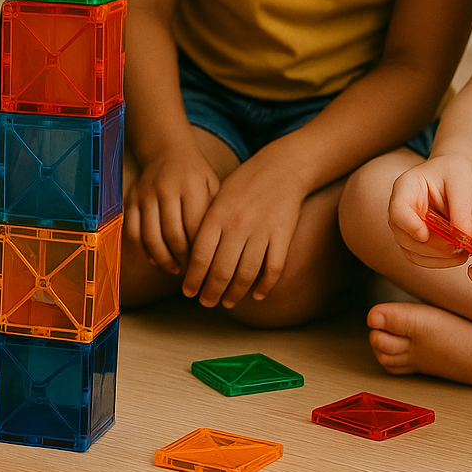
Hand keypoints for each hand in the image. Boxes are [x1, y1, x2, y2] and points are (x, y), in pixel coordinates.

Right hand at [124, 143, 219, 274]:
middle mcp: (166, 189)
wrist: (167, 151)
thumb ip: (215, 213)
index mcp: (191, 186)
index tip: (208, 265)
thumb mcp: (213, 186)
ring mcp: (145, 195)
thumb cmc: (196, 175)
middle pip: (173, 234)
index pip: (195, 227)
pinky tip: (156, 259)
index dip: (201, 250)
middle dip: (183, 259)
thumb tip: (221, 250)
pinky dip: (143, 251)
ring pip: (151, 237)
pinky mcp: (130, 200)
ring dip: (163, 259)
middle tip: (192, 272)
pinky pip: (133, 232)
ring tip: (175, 269)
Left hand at [182, 149, 306, 308]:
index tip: (188, 292)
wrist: (281, 168)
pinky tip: (257, 295)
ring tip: (227, 303)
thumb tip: (193, 260)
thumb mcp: (218, 198)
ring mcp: (261, 231)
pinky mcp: (282, 236)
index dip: (193, 279)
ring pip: (246, 274)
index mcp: (217, 215)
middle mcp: (237, 225)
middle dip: (211, 292)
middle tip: (206, 302)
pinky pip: (273, 268)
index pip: (200, 256)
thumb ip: (206, 226)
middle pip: (221, 271)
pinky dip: (265, 286)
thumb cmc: (244, 185)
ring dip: (235, 294)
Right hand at [387, 153, 471, 269]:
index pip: (398, 210)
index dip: (409, 225)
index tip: (425, 235)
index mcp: (405, 187)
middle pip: (404, 235)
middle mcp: (400, 209)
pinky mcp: (416, 240)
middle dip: (432, 246)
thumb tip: (466, 237)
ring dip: (437, 257)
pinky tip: (458, 256)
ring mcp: (406, 226)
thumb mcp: (462, 184)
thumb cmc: (456, 173)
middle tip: (459, 246)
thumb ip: (462, 209)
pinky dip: (440, 262)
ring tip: (463, 251)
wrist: (455, 176)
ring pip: (412, 251)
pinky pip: (422, 258)